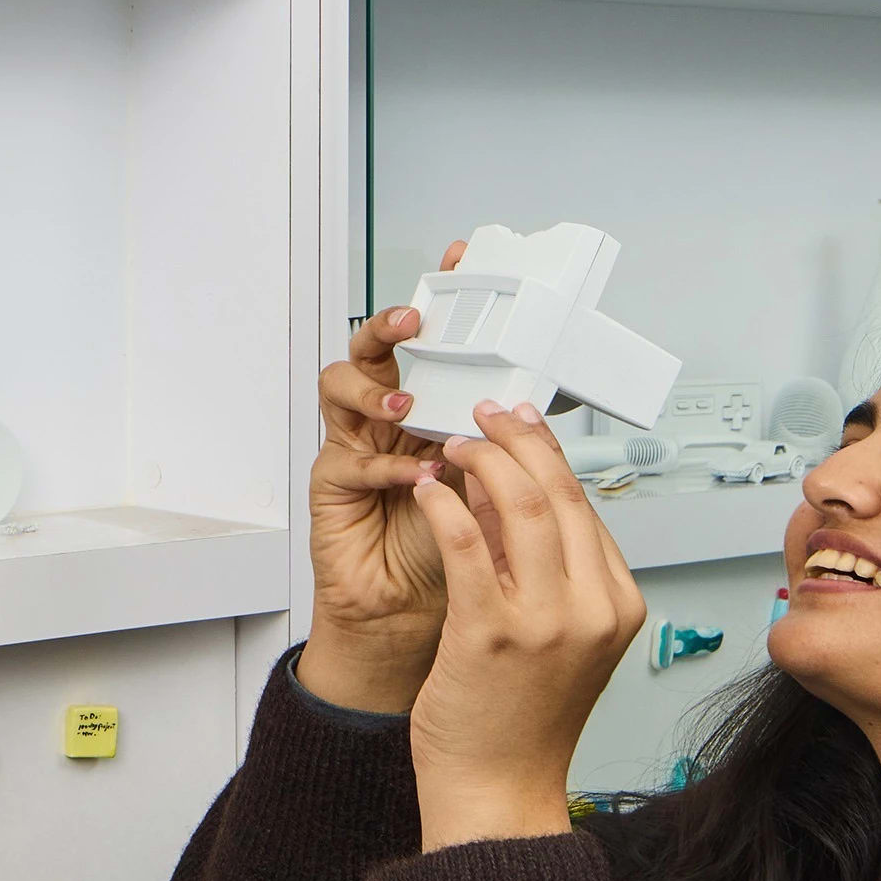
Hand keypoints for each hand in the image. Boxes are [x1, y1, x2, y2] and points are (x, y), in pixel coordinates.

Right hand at [296, 242, 466, 713]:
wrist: (420, 624)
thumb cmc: (459, 563)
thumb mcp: (500, 494)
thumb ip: (512, 452)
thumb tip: (547, 412)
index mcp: (432, 411)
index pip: (432, 340)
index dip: (441, 295)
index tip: (460, 256)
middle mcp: (390, 421)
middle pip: (375, 348)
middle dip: (390, 324)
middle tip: (415, 317)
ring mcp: (356, 448)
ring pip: (341, 387)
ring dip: (375, 387)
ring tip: (408, 403)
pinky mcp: (334, 488)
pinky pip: (349, 461)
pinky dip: (388, 468)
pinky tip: (419, 480)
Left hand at [405, 402, 645, 850]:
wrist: (497, 790)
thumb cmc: (520, 722)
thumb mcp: (560, 636)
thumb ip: (547, 570)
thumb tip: (513, 496)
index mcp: (616, 606)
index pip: (587, 507)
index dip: (547, 456)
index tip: (519, 427)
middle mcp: (591, 609)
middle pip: (562, 495)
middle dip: (518, 442)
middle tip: (486, 417)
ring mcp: (546, 622)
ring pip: (523, 506)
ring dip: (483, 462)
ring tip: (454, 446)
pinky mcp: (492, 633)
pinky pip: (469, 543)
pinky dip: (446, 504)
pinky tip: (430, 490)